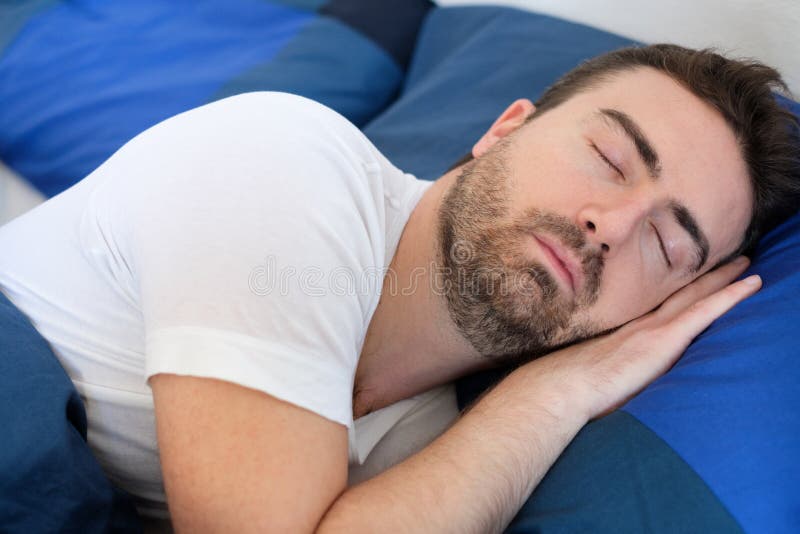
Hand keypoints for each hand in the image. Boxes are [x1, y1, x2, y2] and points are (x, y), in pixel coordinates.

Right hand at [521, 257, 759, 421]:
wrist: (560, 388)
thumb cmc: (569, 390)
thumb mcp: (593, 378)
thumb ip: (608, 373)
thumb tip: (609, 382)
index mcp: (625, 335)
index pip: (660, 309)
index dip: (679, 293)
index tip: (693, 281)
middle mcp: (641, 325)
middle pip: (680, 294)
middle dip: (706, 277)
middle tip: (729, 259)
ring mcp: (653, 329)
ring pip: (696, 295)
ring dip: (722, 278)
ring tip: (746, 264)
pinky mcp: (663, 340)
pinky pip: (704, 311)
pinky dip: (729, 296)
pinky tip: (751, 284)